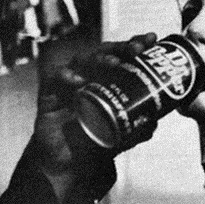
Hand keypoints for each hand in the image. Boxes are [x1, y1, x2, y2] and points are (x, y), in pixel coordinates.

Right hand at [33, 33, 158, 179]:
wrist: (68, 163)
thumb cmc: (94, 142)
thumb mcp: (120, 136)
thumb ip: (136, 129)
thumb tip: (154, 123)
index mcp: (107, 80)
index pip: (122, 56)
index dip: (135, 45)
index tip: (152, 40)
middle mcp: (89, 76)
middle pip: (105, 53)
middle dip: (122, 47)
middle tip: (138, 49)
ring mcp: (70, 82)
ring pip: (83, 60)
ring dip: (100, 59)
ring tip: (115, 64)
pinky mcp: (50, 92)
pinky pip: (56, 78)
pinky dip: (68, 77)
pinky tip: (80, 82)